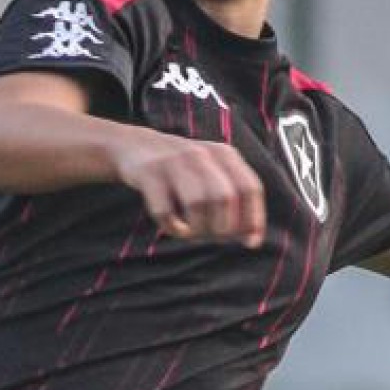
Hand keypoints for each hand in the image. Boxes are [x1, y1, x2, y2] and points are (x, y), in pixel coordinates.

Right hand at [116, 131, 266, 246]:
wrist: (136, 146)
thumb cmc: (181, 169)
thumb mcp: (212, 173)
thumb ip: (234, 200)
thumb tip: (251, 239)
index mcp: (224, 155)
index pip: (249, 188)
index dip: (254, 219)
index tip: (250, 243)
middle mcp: (202, 154)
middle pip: (225, 198)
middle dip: (223, 228)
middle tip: (212, 236)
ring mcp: (174, 162)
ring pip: (197, 203)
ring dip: (197, 229)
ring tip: (192, 232)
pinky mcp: (150, 174)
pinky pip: (165, 211)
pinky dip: (172, 228)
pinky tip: (173, 227)